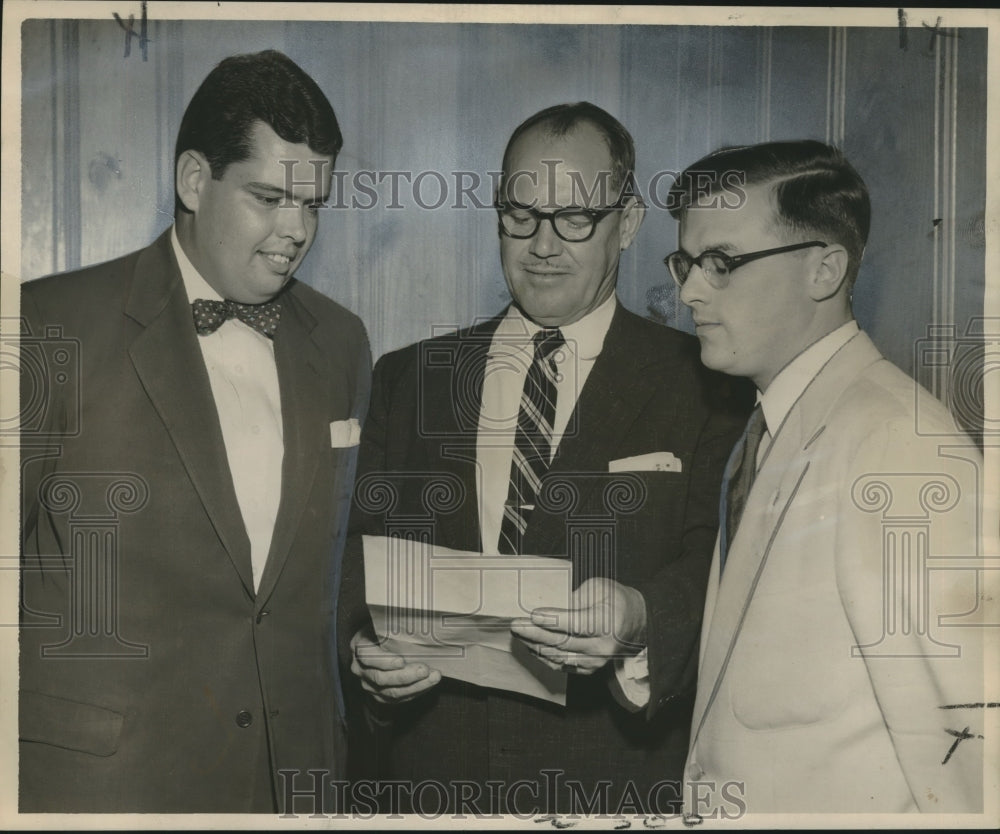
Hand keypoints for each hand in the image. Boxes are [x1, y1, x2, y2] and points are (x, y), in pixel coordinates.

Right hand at [349, 628, 441, 703]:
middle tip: (425, 670)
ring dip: (415, 686)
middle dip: (405, 676)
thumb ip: (392, 624)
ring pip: (391, 692)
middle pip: (380, 678)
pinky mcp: (379, 695)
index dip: (384, 661)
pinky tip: (428, 684)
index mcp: (359, 647)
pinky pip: (398, 698)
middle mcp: (360, 669)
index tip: (401, 661)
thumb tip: (414, 619)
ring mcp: (368, 684)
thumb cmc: (384, 629)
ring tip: (433, 677)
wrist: (379, 641)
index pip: (367, 656)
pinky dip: (415, 692)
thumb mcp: (383, 621)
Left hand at [510, 577, 646, 674]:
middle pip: (562, 642)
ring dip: (535, 646)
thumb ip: (574, 598)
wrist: (635, 622)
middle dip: (535, 634)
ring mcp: (595, 661)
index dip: (552, 620)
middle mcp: (601, 646)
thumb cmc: (615, 600)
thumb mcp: (598, 588)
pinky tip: (532, 647)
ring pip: (559, 657)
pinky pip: (562, 666)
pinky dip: (545, 657)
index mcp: (605, 623)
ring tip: (519, 635)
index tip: (532, 615)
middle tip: (516, 625)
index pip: (575, 624)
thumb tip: (548, 606)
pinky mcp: (590, 668)